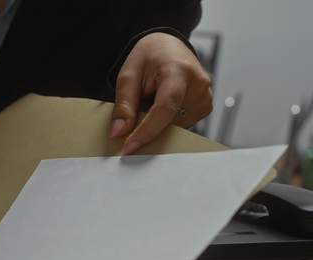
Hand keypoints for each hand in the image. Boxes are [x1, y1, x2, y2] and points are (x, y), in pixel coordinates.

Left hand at [109, 32, 212, 154]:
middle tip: (135, 112)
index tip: (130, 148)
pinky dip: (167, 121)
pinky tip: (162, 105)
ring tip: (152, 100)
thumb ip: (124, 105)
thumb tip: (118, 132)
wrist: (167, 46)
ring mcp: (205, 96)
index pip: (165, 108)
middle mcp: (199, 84)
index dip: (147, 131)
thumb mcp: (128, 75)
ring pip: (175, 126)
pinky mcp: (205, 105)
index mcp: (179, 71)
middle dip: (147, 126)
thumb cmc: (149, 57)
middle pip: (170, 121)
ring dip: (158, 122)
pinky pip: (181, 124)